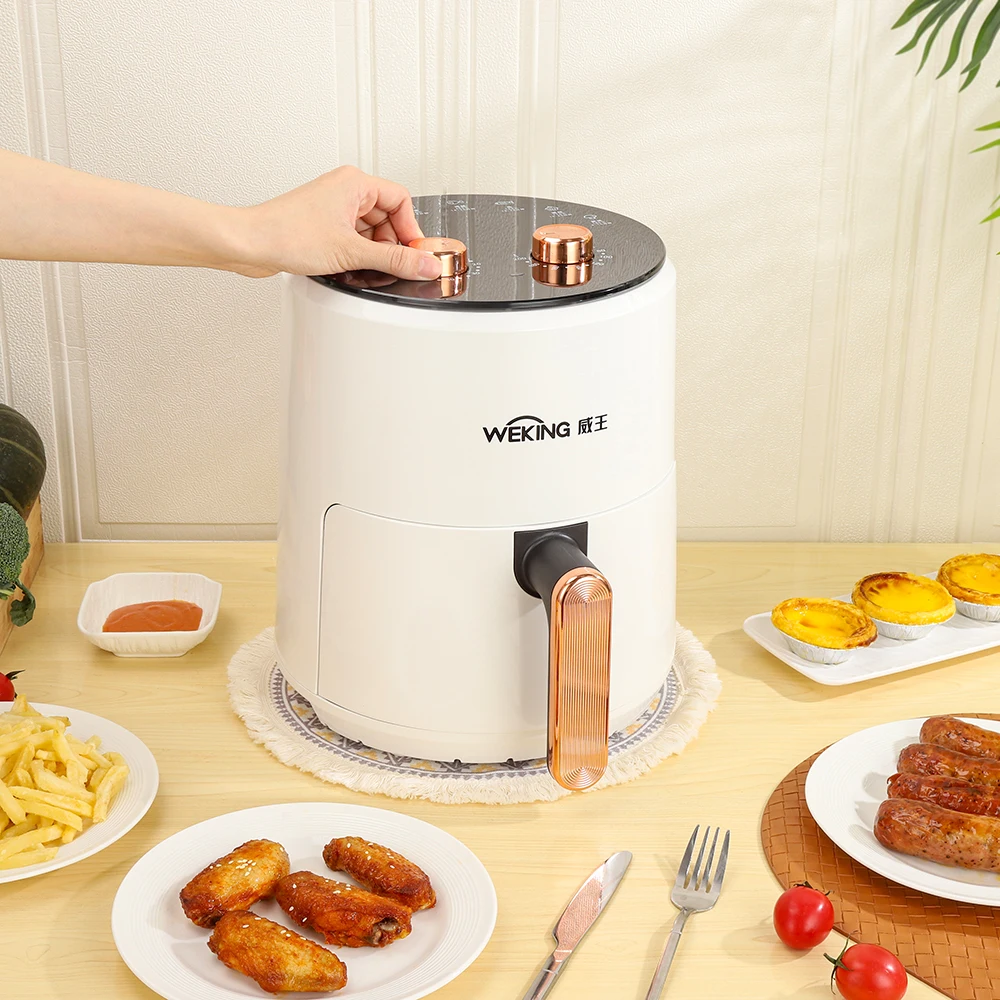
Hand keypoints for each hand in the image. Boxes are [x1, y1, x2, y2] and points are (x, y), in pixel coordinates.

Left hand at [234, 166, 442, 280]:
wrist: (251, 243)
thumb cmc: (286, 234)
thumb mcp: (351, 252)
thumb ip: (394, 260)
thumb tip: (425, 264)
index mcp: (354, 183)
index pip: (401, 200)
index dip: (411, 230)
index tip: (414, 253)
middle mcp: (345, 190)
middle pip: (388, 218)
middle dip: (391, 244)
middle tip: (391, 265)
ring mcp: (334, 208)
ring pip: (371, 231)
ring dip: (372, 252)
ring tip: (360, 266)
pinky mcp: (324, 225)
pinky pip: (354, 238)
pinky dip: (357, 254)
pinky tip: (348, 267)